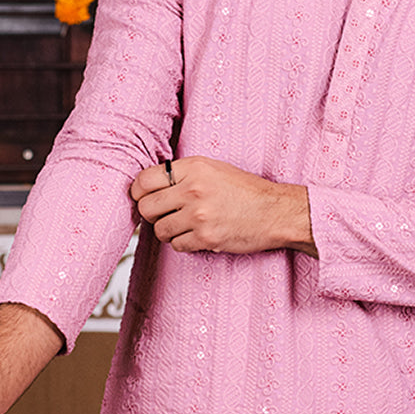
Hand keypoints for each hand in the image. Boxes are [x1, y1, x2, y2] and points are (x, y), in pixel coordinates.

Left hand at [130, 155, 314, 255]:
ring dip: (168, 231)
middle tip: (163, 215)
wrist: (276, 212)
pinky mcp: (206, 238)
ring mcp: (199, 215)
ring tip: (184, 226)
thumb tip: (148, 187)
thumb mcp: (214, 169)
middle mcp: (193, 189)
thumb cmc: (246, 191)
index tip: (143, 198)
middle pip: (146, 207)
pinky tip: (197, 236)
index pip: (144, 180)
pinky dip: (184, 244)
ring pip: (159, 230)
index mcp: (193, 168)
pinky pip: (177, 245)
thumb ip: (182, 174)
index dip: (138, 192)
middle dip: (151, 214)